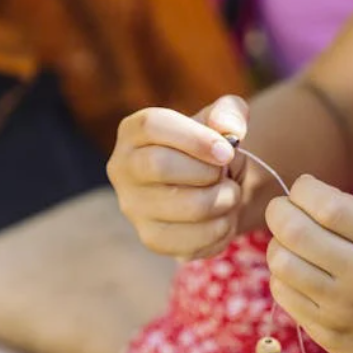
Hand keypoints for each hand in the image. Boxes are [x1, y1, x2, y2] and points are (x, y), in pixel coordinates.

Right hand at [107, 96, 248, 259]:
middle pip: (160, 166)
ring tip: (230, 194)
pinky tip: (224, 217)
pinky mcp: (151, 238)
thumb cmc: (211, 150)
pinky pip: (193, 239)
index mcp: (133, 132)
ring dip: (223, 200)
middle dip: (207, 171)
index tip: (227, 151)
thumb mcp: (222, 121)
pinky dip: (222, 229)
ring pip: (186, 206)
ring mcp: (133, 207)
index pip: (152, 126)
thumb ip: (230, 112)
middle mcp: (123, 168)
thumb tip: (228, 128)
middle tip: (224, 174)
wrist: (212, 190)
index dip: (195, 138)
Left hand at [265, 175, 352, 352]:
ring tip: (291, 244)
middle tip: (284, 212)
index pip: (326, 204)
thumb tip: (299, 194)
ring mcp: (344, 308)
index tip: (302, 190)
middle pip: (294, 231)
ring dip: (277, 245)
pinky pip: (283, 294)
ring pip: (281, 263)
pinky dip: (282, 276)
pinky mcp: (328, 333)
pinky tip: (298, 273)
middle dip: (278, 212)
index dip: (302, 189)